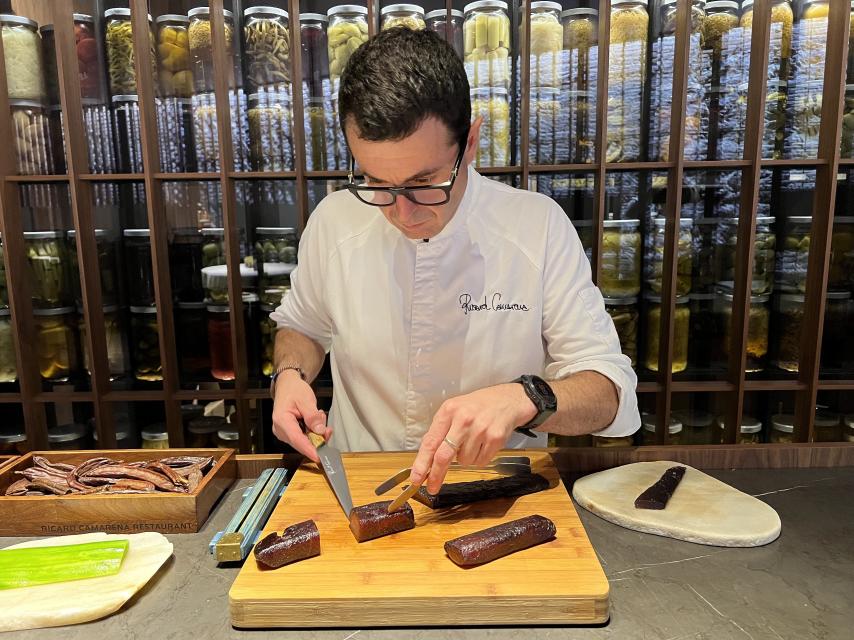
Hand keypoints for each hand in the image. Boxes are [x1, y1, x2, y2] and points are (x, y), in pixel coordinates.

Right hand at [271, 370, 330, 462]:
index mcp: (281, 420)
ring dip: (315, 432)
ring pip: (304, 441)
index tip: (319, 456)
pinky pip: (304, 438)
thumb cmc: (293, 390)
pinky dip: (312, 432)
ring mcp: (284, 433)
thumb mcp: (306, 400)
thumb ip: (312, 416)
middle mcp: (280, 430)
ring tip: (317, 415)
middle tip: (326, 427)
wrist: (287, 386)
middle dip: (317, 438)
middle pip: (301, 442)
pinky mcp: (289, 434)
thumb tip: (319, 431)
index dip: (309, 449)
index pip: (296, 439)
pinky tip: (314, 420)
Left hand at [409, 383, 537, 493]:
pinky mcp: (495, 438)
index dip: (421, 463)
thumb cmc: (476, 407)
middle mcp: (463, 419)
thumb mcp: (454, 411)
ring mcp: (480, 429)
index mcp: (448, 411)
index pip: (431, 442)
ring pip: (464, 461)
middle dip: (436, 475)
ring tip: (472, 442)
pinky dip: (479, 458)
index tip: (415, 478)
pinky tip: (483, 443)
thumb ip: (440, 432)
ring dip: (465, 458)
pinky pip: (480, 462)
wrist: (507, 400)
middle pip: (444, 456)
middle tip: (432, 487)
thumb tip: (426, 460)